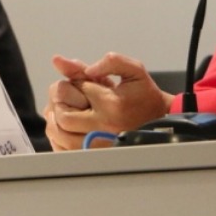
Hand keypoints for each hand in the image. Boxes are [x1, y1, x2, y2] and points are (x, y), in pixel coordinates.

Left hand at [43, 53, 172, 150]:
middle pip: (63, 114)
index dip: (72, 80)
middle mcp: (102, 126)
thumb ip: (110, 62)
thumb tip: (85, 68)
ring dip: (55, 118)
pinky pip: (63, 148)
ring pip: (60, 133)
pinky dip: (57, 136)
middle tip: (69, 96)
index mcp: (111, 103)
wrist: (160, 122)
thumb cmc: (144, 96)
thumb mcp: (133, 70)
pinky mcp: (93, 154)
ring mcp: (97, 143)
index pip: (75, 88)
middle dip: (60, 100)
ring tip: (65, 108)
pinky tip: (65, 125)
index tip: (81, 81)